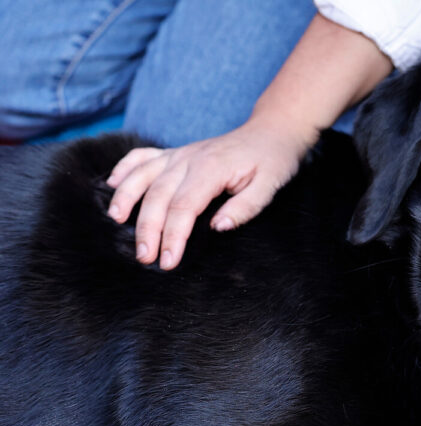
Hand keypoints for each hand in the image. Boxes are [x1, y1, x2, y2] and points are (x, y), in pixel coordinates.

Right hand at [106, 13, 391, 270]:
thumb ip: (247, 206)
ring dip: (125, 198)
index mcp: (212, 168)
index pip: (184, 207)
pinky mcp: (176, 153)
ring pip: (143, 175)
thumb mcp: (271, 185)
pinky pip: (142, 157)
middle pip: (158, 196)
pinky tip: (110, 186)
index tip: (168, 261)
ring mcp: (180, 154)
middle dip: (148, 229)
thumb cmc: (273, 160)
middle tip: (145, 258)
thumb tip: (219, 227)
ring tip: (115, 222)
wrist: (271, 131)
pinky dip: (123, 169)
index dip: (173, 236)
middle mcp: (189, 158)